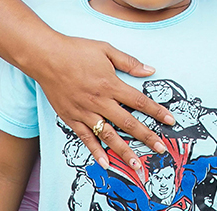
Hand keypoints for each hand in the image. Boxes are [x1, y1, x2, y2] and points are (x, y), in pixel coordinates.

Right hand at [30, 34, 175, 170]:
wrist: (45, 57)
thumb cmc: (76, 50)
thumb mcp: (105, 49)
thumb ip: (128, 62)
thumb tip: (150, 70)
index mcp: (110, 84)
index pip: (139, 101)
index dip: (157, 111)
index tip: (170, 121)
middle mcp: (100, 101)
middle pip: (128, 123)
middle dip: (147, 137)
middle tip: (161, 150)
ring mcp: (85, 112)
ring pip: (109, 136)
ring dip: (124, 152)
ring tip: (137, 166)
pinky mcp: (71, 118)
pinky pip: (86, 138)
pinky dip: (96, 152)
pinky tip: (106, 163)